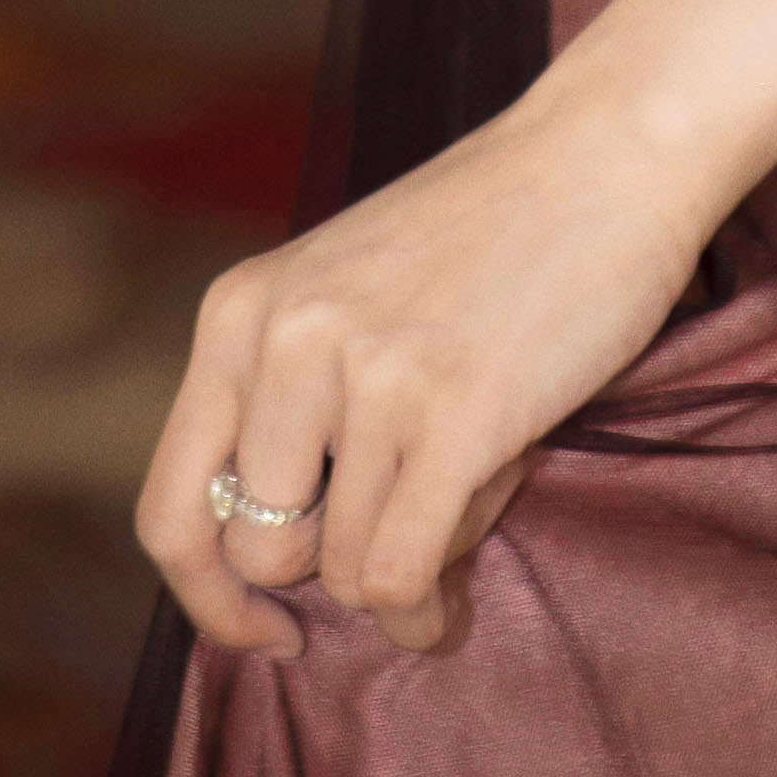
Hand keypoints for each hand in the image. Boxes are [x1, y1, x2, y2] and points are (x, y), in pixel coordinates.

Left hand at [135, 65, 725, 662]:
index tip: (269, 625)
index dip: (208, 598)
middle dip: (332, 565)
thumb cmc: (487, 238)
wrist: (606, 150)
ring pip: (345, 573)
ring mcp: (368, 375)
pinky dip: (425, 610)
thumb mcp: (343, 296)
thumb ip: (292, 407)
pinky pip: (401, 574)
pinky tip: (451, 598)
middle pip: (261, 555)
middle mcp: (284, 340)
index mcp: (240, 313)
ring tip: (464, 493)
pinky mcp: (454, 411)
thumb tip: (278, 585)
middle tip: (402, 523)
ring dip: (406, 571)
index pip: (170, 511)